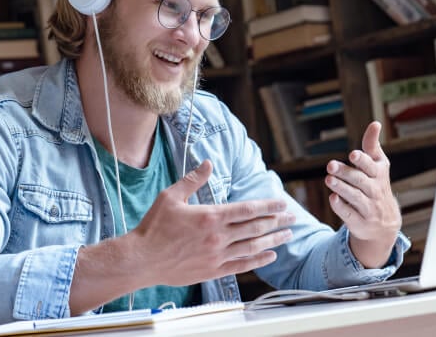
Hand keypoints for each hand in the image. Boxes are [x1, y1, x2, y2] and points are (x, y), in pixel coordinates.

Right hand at [131, 160, 294, 286]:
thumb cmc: (154, 227)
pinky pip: (242, 266)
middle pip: (256, 227)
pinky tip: (270, 256)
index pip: (248, 209)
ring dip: (273, 240)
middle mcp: (218, 237)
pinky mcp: (212, 271)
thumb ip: (193, 180)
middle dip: (277, 221)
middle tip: (293, 217)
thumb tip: (208, 163)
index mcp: (211, 216)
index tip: (282, 203)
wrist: (141, 259)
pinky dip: (258, 260)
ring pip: (253, 247)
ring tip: (288, 235)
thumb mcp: (171, 196)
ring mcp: (217, 256)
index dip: (269, 206)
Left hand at [324, 121, 401, 267]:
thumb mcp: (378, 166)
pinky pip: (350, 214)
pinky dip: (341, 207)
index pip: (372, 166)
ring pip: (355, 197)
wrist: (384, 224)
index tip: (352, 154)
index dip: (363, 160)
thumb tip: (375, 123)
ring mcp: (368, 208)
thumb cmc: (376, 186)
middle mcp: (375, 191)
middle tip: (330, 165)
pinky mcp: (359, 222)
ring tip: (328, 179)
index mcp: (380, 175)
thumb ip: (372, 146)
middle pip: (361, 181)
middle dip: (346, 173)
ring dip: (341, 188)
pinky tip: (332, 198)